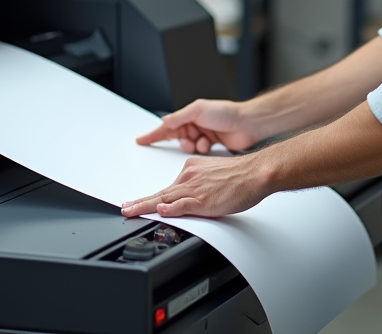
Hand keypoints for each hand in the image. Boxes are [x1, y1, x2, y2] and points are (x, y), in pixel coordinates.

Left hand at [121, 153, 273, 217]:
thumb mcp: (213, 174)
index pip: (167, 187)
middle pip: (160, 193)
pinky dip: (171, 208)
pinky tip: (160, 211)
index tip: (137, 202)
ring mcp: (196, 189)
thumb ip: (198, 184)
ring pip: (165, 199)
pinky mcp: (204, 200)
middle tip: (124, 207)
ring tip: (130, 211)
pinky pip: (183, 205)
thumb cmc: (241, 176)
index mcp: (191, 169)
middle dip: (140, 202)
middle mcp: (190, 177)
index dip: (151, 197)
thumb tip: (188, 197)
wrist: (256, 173)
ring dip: (145, 205)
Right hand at [136, 99, 259, 153]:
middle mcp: (195, 124)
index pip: (166, 126)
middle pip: (177, 137)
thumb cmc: (226, 113)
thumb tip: (164, 122)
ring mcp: (203, 135)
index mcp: (189, 115)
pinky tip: (210, 145)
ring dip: (193, 146)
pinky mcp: (211, 145)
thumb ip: (179, 117)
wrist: (247, 124)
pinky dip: (202, 149)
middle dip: (182, 141)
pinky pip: (199, 151)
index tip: (141, 140)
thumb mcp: (199, 110)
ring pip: (188, 147)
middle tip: (189, 140)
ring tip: (203, 141)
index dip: (153, 134)